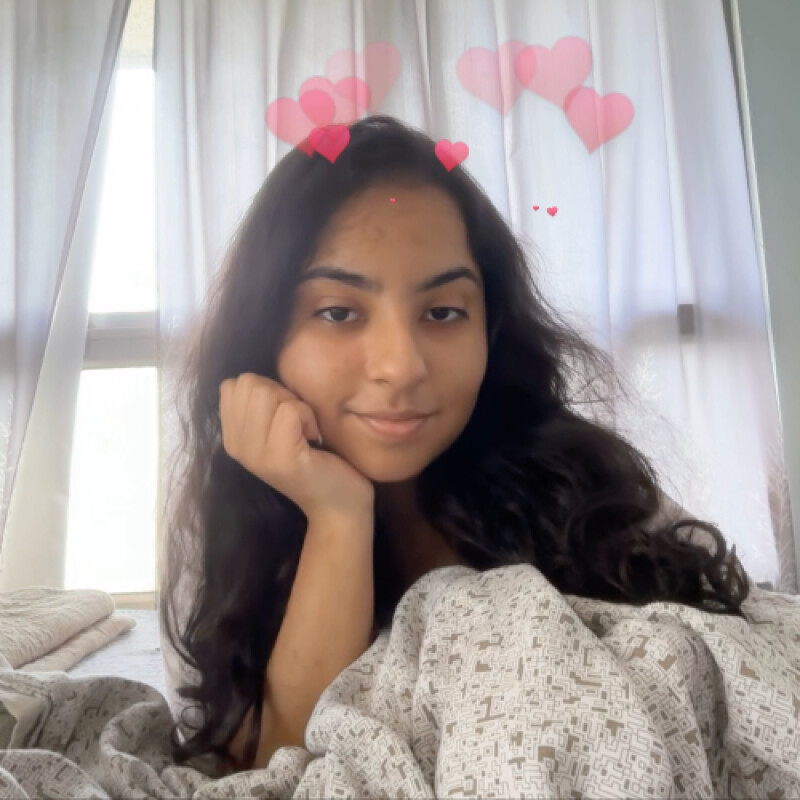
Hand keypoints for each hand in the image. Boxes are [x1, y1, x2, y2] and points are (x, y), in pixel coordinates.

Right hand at [219, 373, 374, 519]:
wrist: (337, 505)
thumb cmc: (315, 459)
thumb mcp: (277, 428)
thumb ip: (260, 405)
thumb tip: (254, 377)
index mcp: (232, 437)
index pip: (233, 384)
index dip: (266, 389)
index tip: (283, 415)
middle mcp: (236, 446)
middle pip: (250, 383)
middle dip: (281, 394)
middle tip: (297, 424)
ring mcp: (256, 454)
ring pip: (269, 393)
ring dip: (297, 406)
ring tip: (304, 432)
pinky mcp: (281, 458)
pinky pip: (292, 410)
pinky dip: (309, 418)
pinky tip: (313, 439)